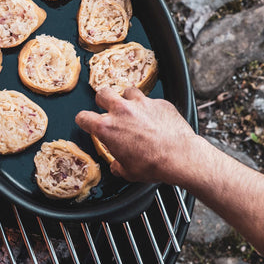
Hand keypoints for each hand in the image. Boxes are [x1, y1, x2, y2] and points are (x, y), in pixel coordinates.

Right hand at [74, 87, 202, 183]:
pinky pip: (151, 100)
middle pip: (103, 93)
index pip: (84, 117)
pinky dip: (150, 107)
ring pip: (128, 91)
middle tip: (108, 108)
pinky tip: (155, 118)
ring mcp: (141, 103)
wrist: (179, 157)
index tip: (86, 121)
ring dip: (128, 99)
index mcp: (107, 128)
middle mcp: (122, 111)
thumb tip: (118, 165)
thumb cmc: (154, 165)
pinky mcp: (159, 102)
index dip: (83, 120)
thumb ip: (118, 165)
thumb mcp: (129, 172)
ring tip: (134, 110)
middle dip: (103, 100)